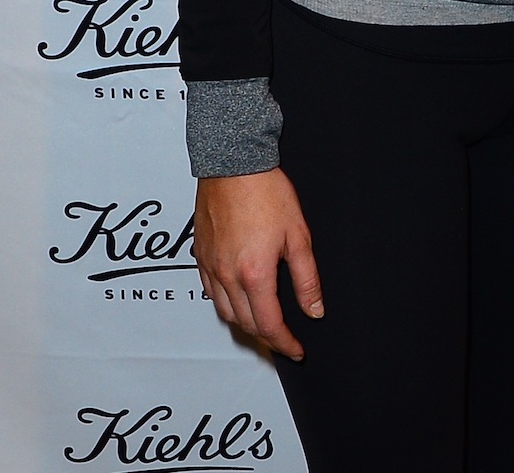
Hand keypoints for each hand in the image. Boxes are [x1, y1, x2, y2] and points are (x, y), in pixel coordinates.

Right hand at [194, 169, 323, 358]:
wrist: (233, 164)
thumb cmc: (267, 192)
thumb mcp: (298, 235)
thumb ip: (306, 278)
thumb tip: (314, 310)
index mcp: (255, 274)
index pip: (269, 325)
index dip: (285, 343)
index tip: (297, 349)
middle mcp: (228, 276)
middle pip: (245, 325)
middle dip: (266, 338)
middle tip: (283, 339)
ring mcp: (210, 267)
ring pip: (225, 312)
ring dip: (245, 324)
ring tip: (263, 322)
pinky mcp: (199, 255)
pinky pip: (210, 292)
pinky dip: (225, 304)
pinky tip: (238, 297)